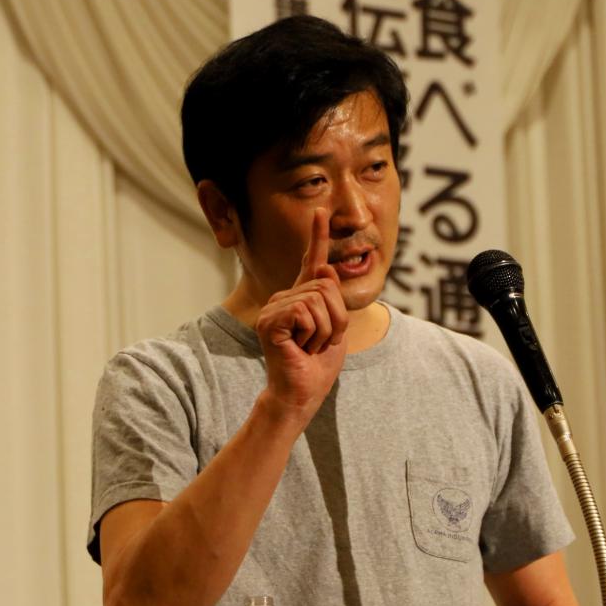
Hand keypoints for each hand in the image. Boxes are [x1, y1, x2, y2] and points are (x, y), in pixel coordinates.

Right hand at [255, 208, 348, 421]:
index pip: (310, 262)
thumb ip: (332, 299)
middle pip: (326, 286)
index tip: (322, 212)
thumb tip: (325, 269)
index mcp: (300, 298)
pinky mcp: (269, 320)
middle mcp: (283, 298)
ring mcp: (273, 308)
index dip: (317, 237)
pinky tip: (300, 348)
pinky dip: (314, 334)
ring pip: (319, 300)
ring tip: (310, 347)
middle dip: (336, 319)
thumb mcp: (335, 328)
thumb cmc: (317, 366)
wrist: (302, 393)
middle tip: (320, 343)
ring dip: (326, 330)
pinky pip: (306, 312)